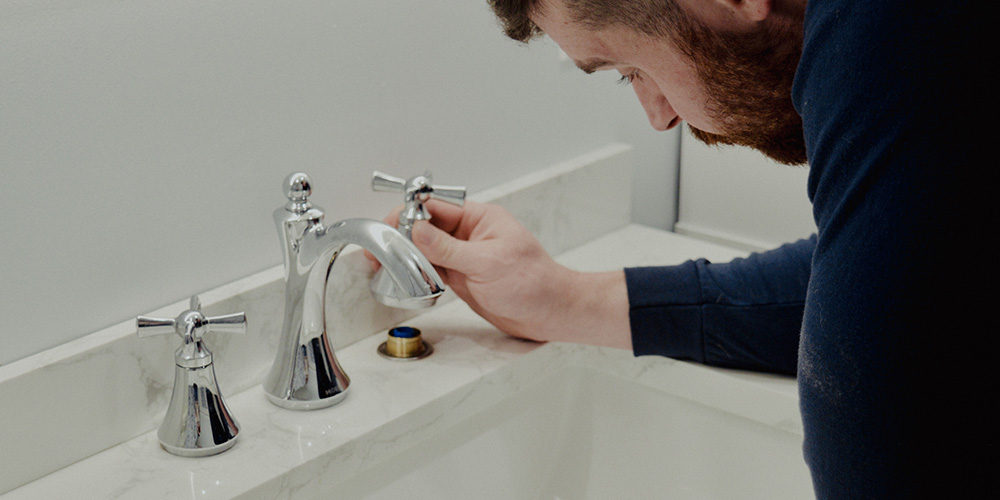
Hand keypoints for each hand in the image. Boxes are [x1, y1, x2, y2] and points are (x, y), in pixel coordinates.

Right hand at [379, 200, 630, 348]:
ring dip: (404, 256)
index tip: (387, 228)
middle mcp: (470, 235)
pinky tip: (400, 277)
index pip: (435, 208)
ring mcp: (465, 257)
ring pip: (425, 250)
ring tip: (379, 264)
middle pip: (425, 228)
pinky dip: (415, 273)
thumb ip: (448, 249)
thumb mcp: (487, 264)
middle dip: (399, 236)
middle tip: (376, 251)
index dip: (408, 215)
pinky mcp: (462, 278)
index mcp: (480, 219)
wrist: (551, 313)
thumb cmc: (534, 283)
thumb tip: (416, 231)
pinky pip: (432, 270)